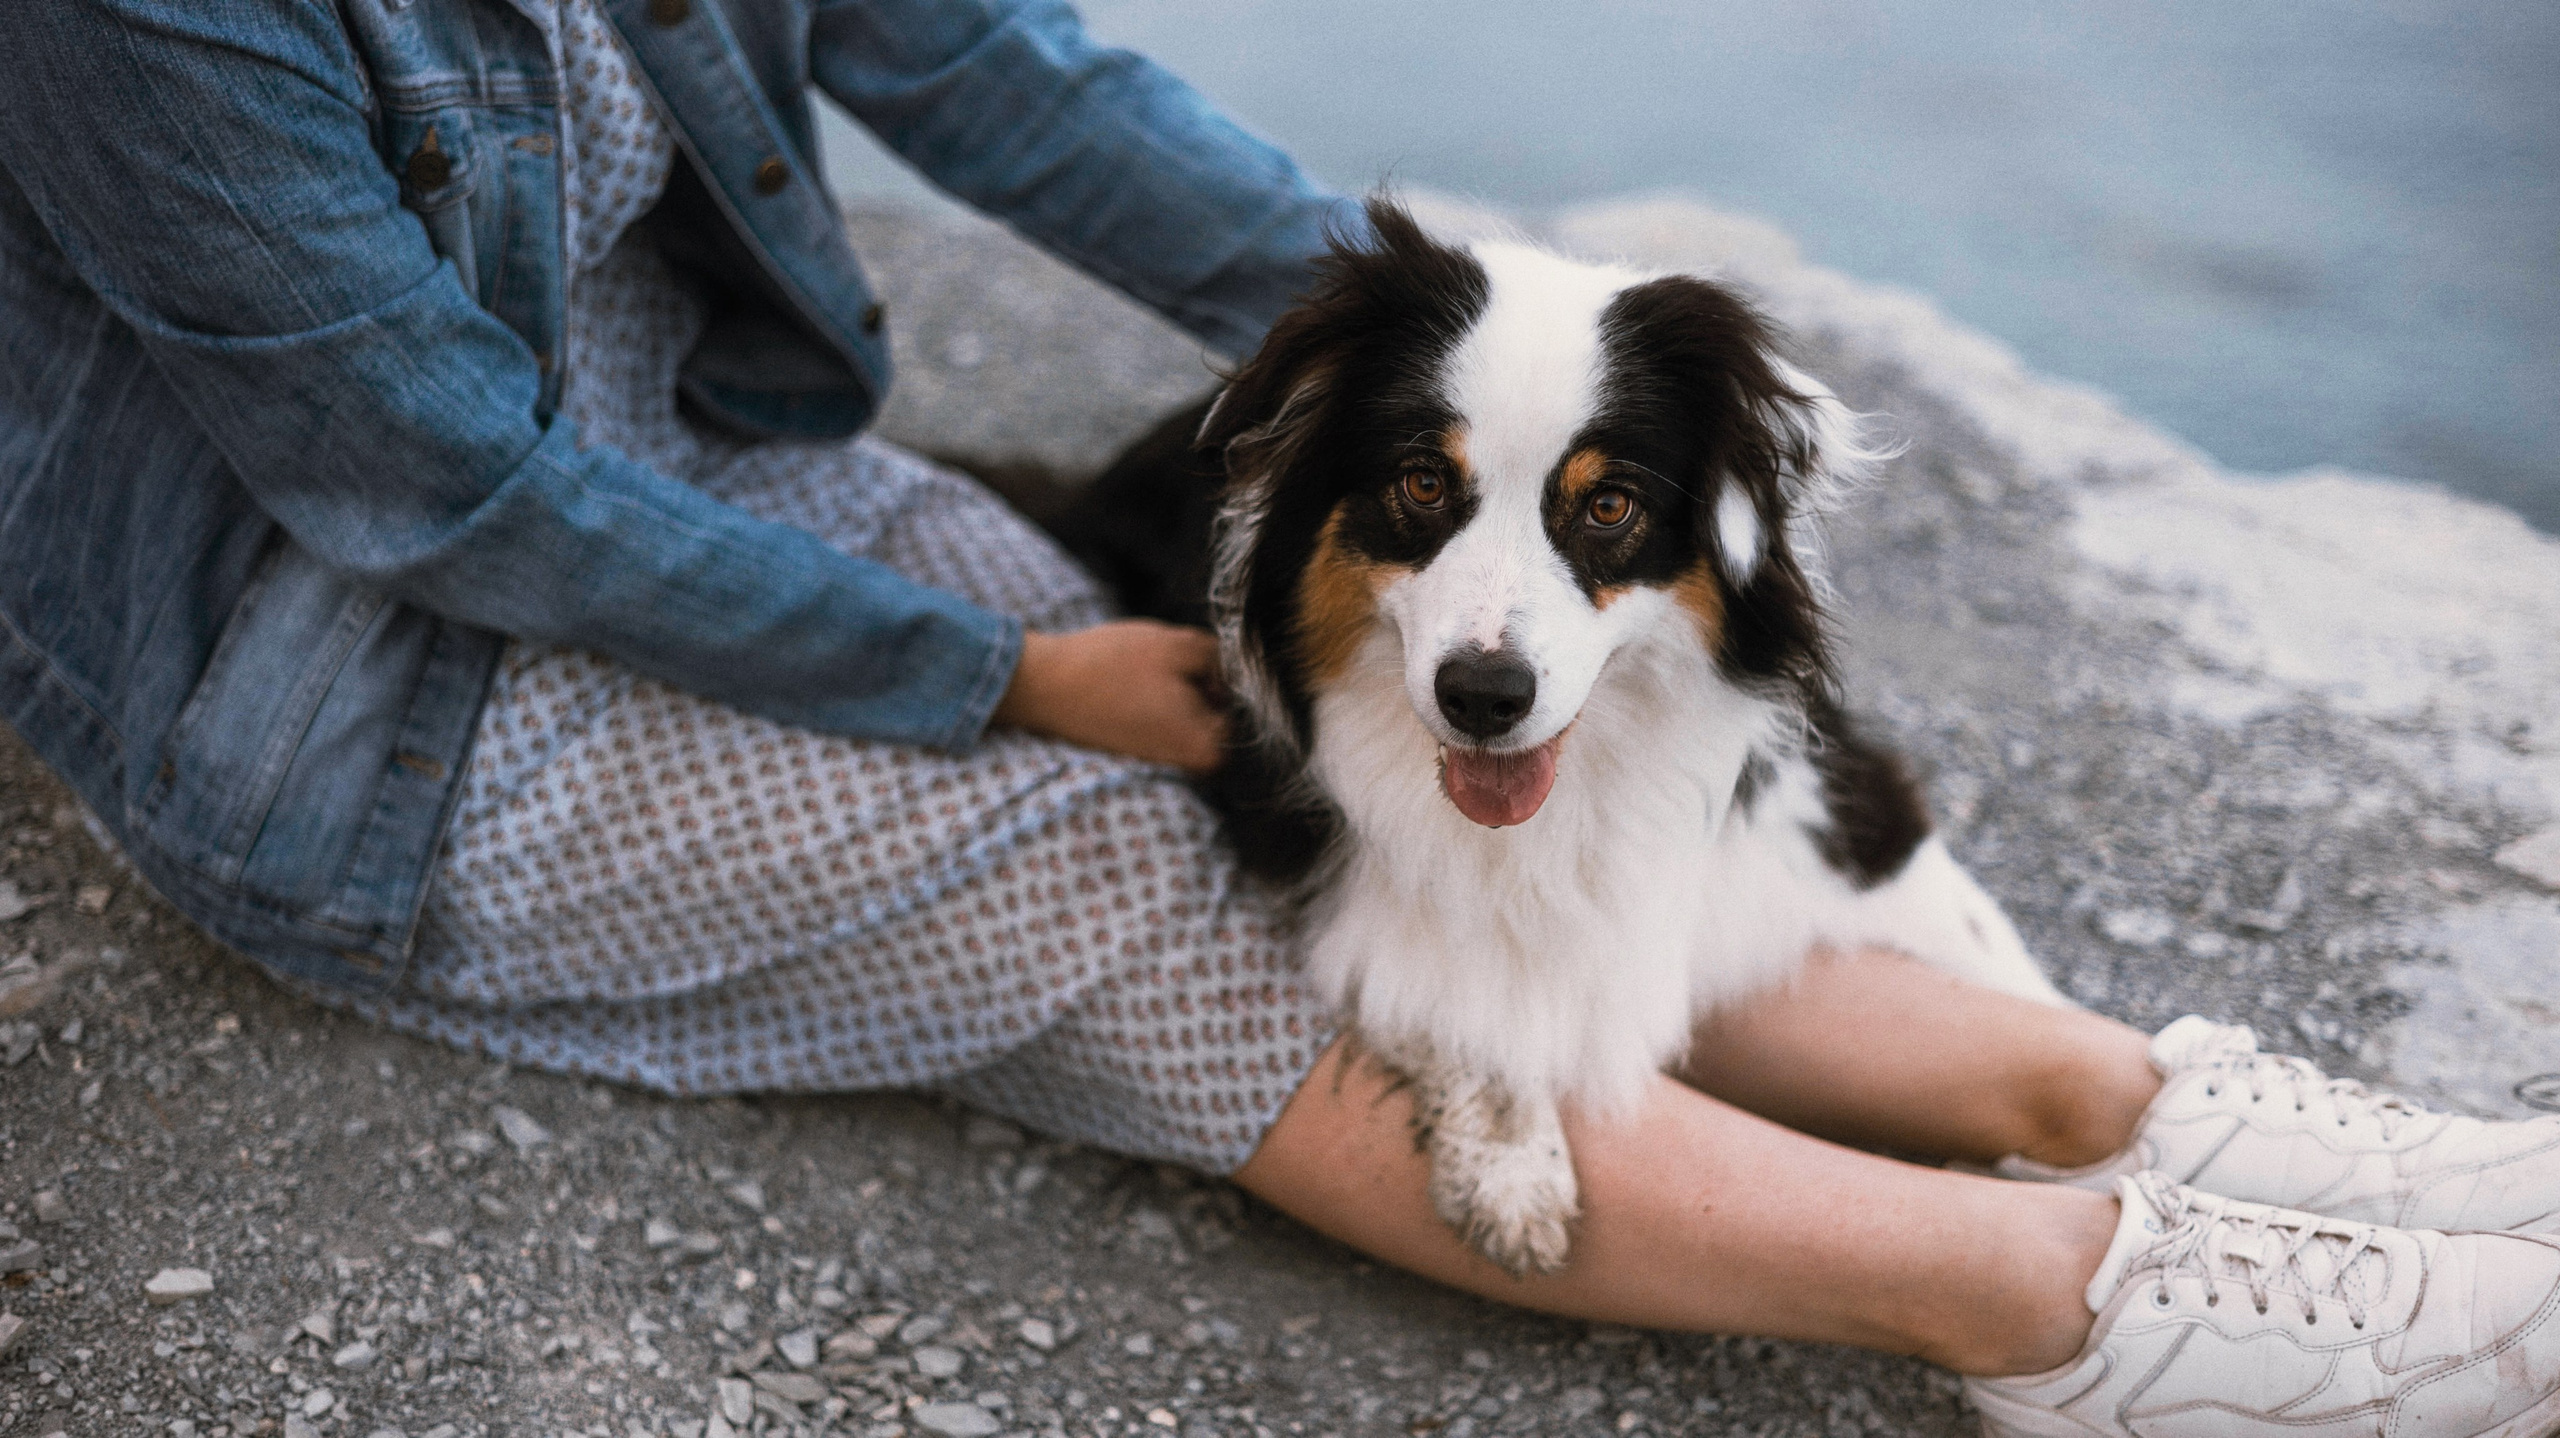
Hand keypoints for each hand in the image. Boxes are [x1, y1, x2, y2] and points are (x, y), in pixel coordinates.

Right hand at [992, 621, 1228, 772]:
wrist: (1043, 685)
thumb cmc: (1112, 665)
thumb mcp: (1181, 645)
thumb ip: (1224, 658)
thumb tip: (1233, 671)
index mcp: (1210, 751)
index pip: (1239, 702)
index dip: (1213, 673)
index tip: (1180, 666)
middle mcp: (1189, 769)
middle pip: (1213, 708)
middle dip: (1194, 683)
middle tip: (1155, 671)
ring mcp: (1162, 764)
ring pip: (1186, 709)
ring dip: (1170, 689)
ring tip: (1137, 680)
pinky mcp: (1138, 752)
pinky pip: (1159, 717)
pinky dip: (1148, 699)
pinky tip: (1123, 689)